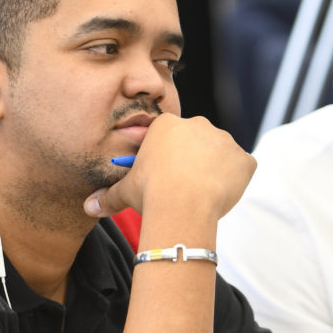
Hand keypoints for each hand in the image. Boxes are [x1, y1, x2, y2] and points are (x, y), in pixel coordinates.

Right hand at [83, 114, 255, 221]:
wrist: (182, 204)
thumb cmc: (151, 193)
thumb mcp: (126, 191)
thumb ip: (108, 196)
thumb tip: (88, 207)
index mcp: (168, 125)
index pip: (171, 137)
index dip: (168, 159)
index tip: (165, 178)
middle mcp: (198, 125)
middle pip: (197, 142)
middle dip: (192, 161)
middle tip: (183, 187)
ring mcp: (225, 140)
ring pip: (221, 154)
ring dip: (215, 170)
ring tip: (201, 194)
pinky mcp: (244, 159)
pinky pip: (242, 168)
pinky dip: (236, 181)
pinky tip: (221, 195)